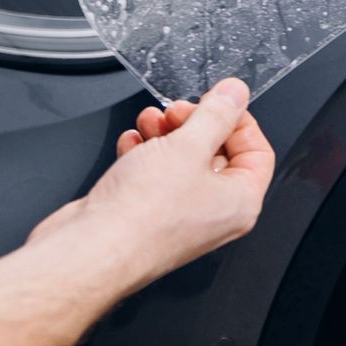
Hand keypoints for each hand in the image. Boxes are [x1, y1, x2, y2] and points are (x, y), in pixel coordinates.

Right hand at [27, 78, 274, 292]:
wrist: (89, 251)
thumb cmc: (141, 215)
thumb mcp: (188, 146)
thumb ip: (216, 114)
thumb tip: (236, 94)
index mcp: (240, 203)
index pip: (257, 152)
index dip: (239, 121)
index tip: (217, 101)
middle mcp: (214, 214)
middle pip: (216, 154)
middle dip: (193, 124)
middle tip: (175, 111)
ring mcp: (179, 217)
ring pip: (181, 162)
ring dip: (165, 135)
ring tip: (149, 121)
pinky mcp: (146, 217)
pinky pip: (153, 177)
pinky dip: (143, 155)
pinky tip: (131, 144)